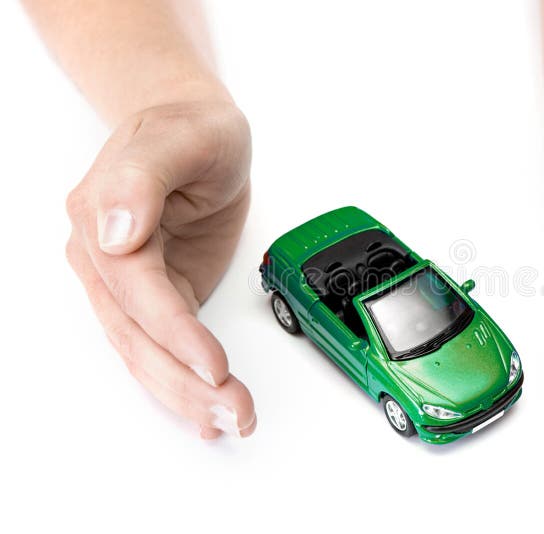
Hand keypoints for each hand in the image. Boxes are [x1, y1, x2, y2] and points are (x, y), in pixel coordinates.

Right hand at [66, 100, 255, 438]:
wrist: (196, 130)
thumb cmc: (189, 127)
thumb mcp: (179, 137)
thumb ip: (141, 180)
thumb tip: (114, 233)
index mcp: (101, 219)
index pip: (136, 292)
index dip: (174, 334)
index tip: (212, 365)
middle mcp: (106, 258)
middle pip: (138, 336)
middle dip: (184, 381)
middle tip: (232, 412)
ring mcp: (128, 282)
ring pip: (148, 352)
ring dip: (186, 394)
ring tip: (230, 421)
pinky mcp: (156, 295)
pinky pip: (163, 347)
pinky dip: (182, 382)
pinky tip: (204, 412)